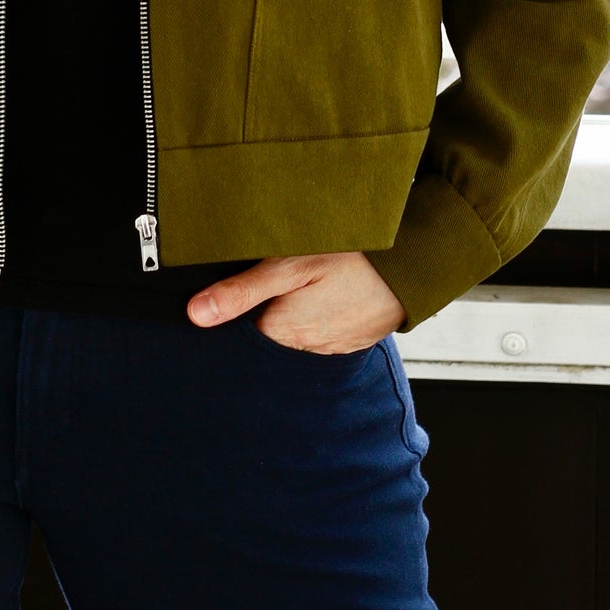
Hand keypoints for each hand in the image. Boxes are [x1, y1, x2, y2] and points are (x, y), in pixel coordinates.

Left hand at [186, 250, 406, 351]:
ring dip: (291, 314)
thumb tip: (196, 315)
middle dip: (262, 313)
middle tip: (269, 282)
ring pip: (295, 335)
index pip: (240, 335)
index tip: (228, 294)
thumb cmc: (351, 259)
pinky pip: (322, 333)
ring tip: (298, 285)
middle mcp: (306, 351)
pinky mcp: (351, 340)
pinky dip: (317, 316)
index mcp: (283, 334)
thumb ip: (242, 291)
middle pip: (267, 336)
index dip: (231, 312)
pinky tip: (322, 293)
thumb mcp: (289, 265)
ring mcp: (331, 348)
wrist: (412, 265)